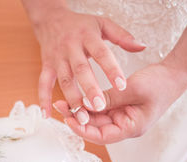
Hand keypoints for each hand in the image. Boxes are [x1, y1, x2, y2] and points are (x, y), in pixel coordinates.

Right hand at [29, 6, 145, 120]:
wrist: (51, 19)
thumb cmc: (81, 25)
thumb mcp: (103, 24)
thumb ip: (123, 36)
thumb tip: (142, 46)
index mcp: (87, 37)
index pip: (101, 53)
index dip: (111, 69)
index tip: (122, 86)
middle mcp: (71, 48)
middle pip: (81, 70)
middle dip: (90, 90)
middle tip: (100, 107)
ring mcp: (57, 58)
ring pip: (64, 80)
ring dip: (72, 99)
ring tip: (81, 117)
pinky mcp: (46, 66)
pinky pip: (43, 84)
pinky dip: (43, 99)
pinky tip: (47, 115)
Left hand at [53, 63, 186, 144]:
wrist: (175, 73)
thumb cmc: (160, 84)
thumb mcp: (133, 89)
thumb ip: (110, 98)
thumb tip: (85, 103)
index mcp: (131, 128)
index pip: (102, 136)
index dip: (83, 130)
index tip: (68, 120)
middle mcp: (125, 125)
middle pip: (96, 128)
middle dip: (77, 118)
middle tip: (60, 107)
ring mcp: (122, 116)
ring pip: (96, 118)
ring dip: (81, 110)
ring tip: (63, 102)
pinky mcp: (120, 107)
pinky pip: (101, 108)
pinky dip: (89, 104)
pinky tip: (77, 97)